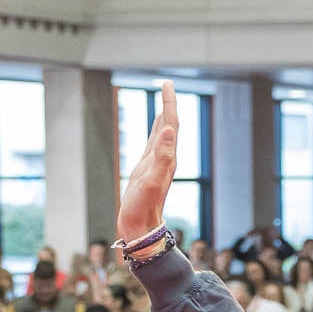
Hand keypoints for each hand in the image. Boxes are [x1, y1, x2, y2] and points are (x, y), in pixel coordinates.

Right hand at [118, 81, 179, 248]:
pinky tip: (155, 128)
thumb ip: (162, 156)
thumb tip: (169, 130)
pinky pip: (154, 144)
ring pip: (163, 134)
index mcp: (167, 157)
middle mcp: (165, 158)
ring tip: (164, 100)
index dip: (169, 103)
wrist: (141, 227)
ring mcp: (157, 164)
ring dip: (163, 116)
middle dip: (168, 104)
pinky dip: (155, 131)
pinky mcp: (148, 170)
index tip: (167, 83)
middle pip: (169, 125)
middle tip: (166, 84)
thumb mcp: (152, 180)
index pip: (171, 124)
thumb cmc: (143, 207)